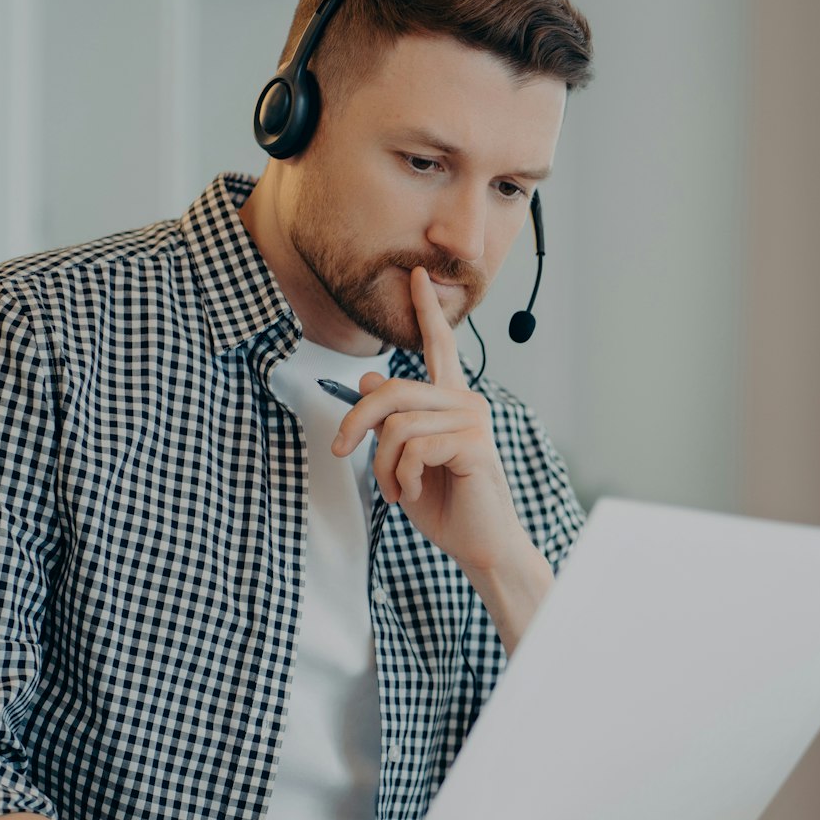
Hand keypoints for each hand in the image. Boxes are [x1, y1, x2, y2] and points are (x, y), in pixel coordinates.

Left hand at [329, 265, 529, 574]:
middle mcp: (466, 401)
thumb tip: (369, 376)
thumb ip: (390, 422)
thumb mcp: (403, 460)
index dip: (426, 310)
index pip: (440, 346)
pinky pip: (413, 447)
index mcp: (451, 401)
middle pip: (391, 390)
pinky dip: (399, 477)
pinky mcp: (474, 444)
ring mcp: (474, 420)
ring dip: (381, 466)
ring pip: (396, 424)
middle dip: (355, 422)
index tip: (418, 274)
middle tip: (339, 452)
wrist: (480, 545)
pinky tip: (411, 494)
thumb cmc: (446, 504)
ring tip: (394, 490)